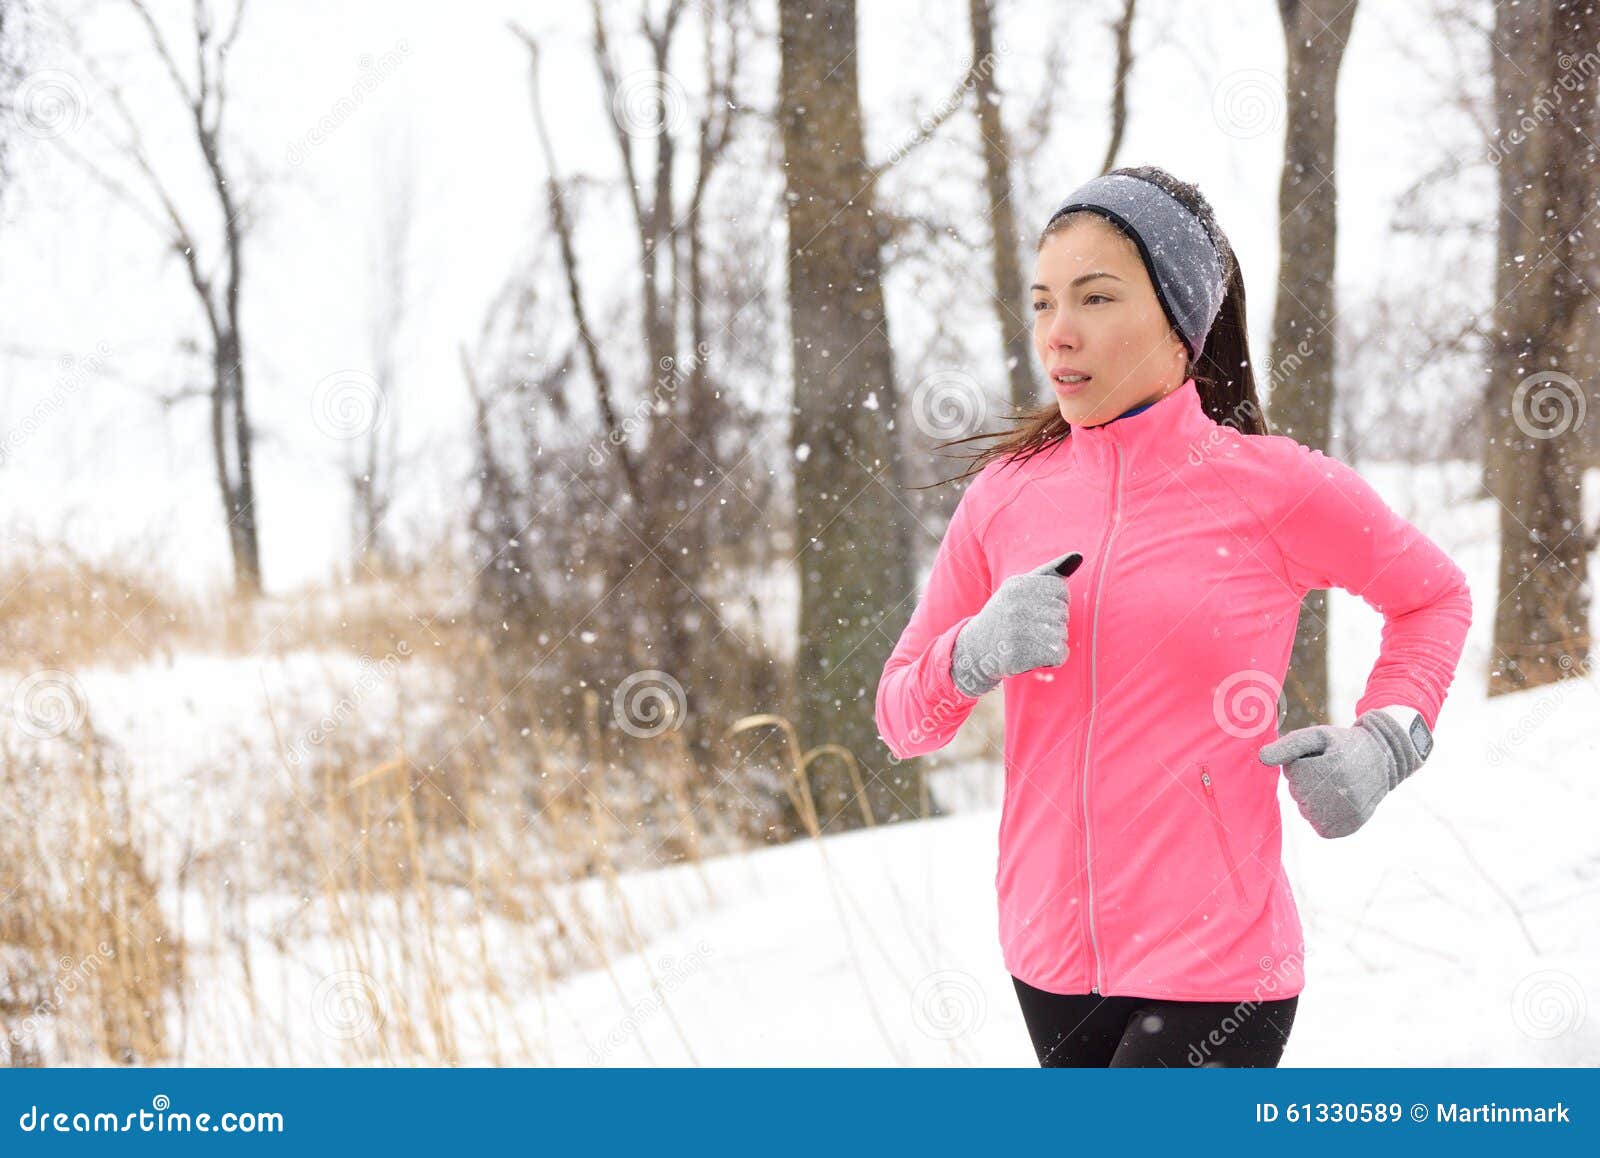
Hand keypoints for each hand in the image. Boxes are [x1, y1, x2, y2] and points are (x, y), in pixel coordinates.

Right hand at [950, 551, 1079, 697]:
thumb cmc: (1004, 615)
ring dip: (1051, 642)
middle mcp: (1017, 604)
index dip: (1054, 602)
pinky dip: (1052, 659)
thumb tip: (1079, 556)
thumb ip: (1050, 572)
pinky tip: (1034, 655)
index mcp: (1017, 585)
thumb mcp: (1019, 588)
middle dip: (1052, 624)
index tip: (1035, 610)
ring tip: (1029, 642)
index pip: (1060, 590)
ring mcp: (1018, 629)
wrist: (975, 649)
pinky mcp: (1021, 654)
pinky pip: (1059, 654)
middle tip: (1027, 629)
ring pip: (1062, 634)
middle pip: (1063, 613)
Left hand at [1256, 709, 1424, 838]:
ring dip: (1314, 799)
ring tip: (1337, 784)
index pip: (1292, 772)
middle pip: (1298, 793)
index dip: (1303, 762)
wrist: (1383, 760)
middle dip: (1307, 781)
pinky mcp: (1350, 826)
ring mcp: (1346, 814)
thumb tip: (1261, 758)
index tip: (1324, 757)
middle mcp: (1339, 795)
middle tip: (1332, 770)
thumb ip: (1288, 746)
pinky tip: (1337, 801)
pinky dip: (1322, 816)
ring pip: (1306, 811)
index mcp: (1330, 770)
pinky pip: (1320, 827)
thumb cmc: (1343, 745)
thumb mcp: (1317, 736)